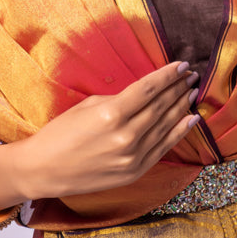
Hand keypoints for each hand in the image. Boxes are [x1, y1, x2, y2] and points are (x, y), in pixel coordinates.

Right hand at [1, 62, 199, 201]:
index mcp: (111, 114)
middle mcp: (125, 136)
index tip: (182, 65)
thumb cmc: (60, 133)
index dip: (168, 76)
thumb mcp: (87, 106)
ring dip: (181, 107)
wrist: (44, 170)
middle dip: (178, 89)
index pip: (148, 89)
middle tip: (192, 76)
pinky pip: (163, 149)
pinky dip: (179, 133)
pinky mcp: (134, 172)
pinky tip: (190, 119)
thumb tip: (145, 94)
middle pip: (160, 106)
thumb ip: (119, 100)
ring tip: (192, 92)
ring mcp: (132, 157)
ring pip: (165, 126)